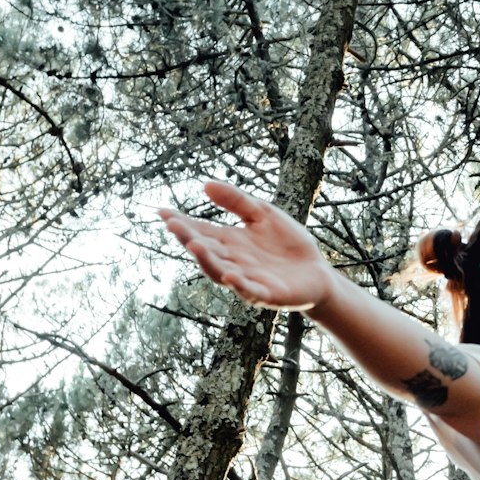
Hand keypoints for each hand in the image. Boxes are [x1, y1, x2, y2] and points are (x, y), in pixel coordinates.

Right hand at [158, 182, 338, 311]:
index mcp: (230, 241)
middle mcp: (232, 261)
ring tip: (194, 245)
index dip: (181, 223)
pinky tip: (231, 275)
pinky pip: (250, 291)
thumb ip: (237, 201)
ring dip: (207, 260)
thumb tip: (205, 185)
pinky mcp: (267, 294)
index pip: (201, 231)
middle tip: (172, 225)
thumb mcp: (262, 214)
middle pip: (206, 250)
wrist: (317, 271)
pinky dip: (240, 284)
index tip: (162, 212)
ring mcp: (247, 279)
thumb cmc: (287, 244)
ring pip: (220, 271)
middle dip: (188, 238)